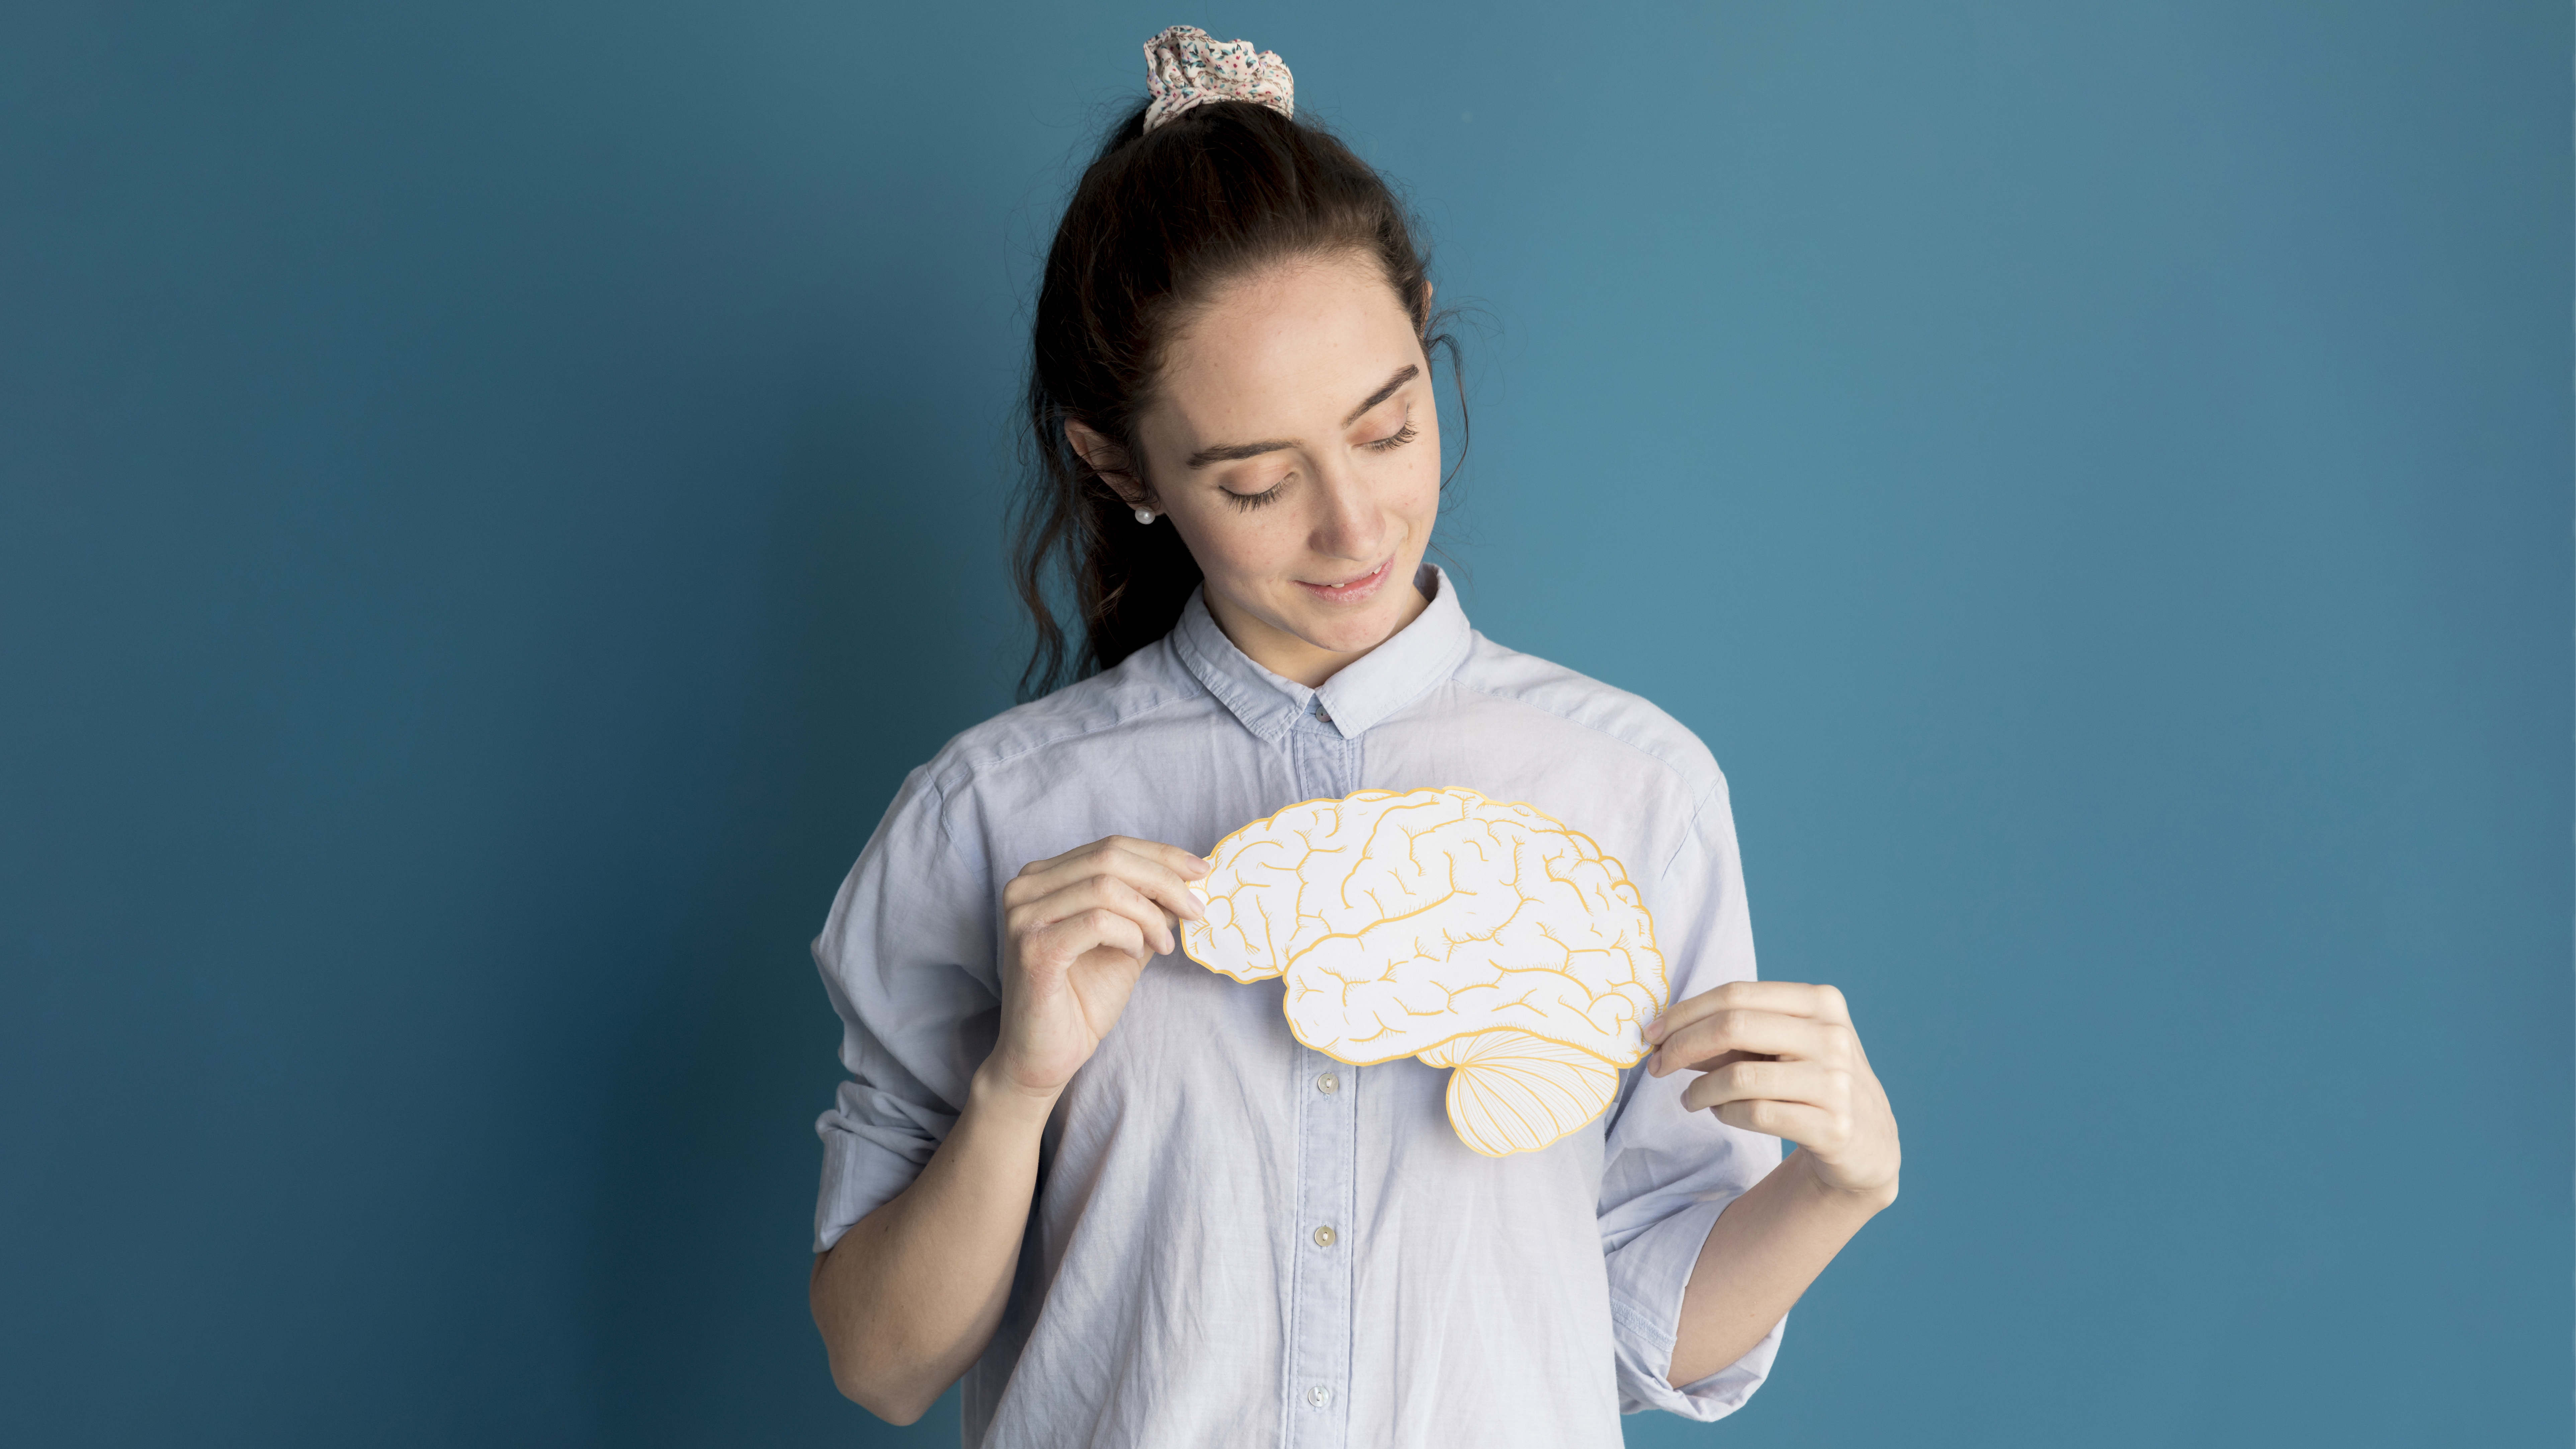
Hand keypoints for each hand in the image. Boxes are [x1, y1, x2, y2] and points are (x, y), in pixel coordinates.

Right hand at [985, 835, 1207, 1103]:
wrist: (1044, 1056)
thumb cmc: (1081, 1000)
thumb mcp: (1126, 941)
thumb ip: (1147, 908)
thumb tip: (1189, 881)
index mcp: (1043, 878)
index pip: (1110, 846)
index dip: (1161, 855)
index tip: (1201, 871)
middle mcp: (1025, 888)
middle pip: (1109, 858)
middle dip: (1164, 880)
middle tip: (1196, 910)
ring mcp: (1024, 916)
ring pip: (1106, 887)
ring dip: (1150, 914)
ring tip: (1165, 944)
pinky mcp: (1033, 948)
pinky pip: (1097, 922)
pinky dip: (1130, 934)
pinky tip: (1136, 954)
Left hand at [1645, 981, 1900, 1202]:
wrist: (1867, 1143)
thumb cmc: (1810, 1082)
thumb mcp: (1780, 1047)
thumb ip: (1731, 1036)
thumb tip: (1663, 1033)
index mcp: (1821, 1001)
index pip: (1736, 994)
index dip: (1685, 1012)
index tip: (1652, 1032)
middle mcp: (1832, 1035)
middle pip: (1734, 1026)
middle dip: (1682, 1045)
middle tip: (1656, 1065)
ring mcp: (1836, 1081)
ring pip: (1739, 1077)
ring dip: (1700, 1089)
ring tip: (1690, 1099)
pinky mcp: (1833, 1126)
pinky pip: (1755, 1114)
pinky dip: (1725, 1114)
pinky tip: (1720, 1113)